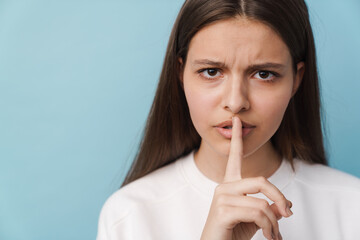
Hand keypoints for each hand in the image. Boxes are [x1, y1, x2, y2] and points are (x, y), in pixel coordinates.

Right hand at [200, 116, 292, 239]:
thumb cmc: (232, 234)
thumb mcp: (256, 219)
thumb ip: (268, 208)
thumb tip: (284, 205)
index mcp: (230, 186)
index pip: (234, 158)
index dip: (236, 139)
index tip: (237, 121)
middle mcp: (224, 187)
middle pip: (261, 181)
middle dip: (279, 198)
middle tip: (288, 214)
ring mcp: (221, 198)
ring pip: (263, 202)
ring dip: (274, 222)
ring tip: (273, 235)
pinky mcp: (222, 210)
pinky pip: (258, 213)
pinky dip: (269, 227)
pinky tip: (268, 236)